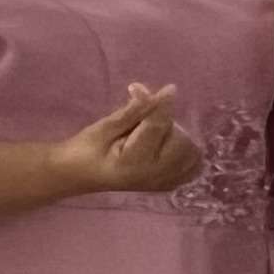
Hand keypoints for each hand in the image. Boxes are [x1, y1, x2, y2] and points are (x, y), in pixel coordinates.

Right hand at [50, 83, 201, 198]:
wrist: (79, 175)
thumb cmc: (87, 148)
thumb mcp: (105, 126)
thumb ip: (134, 110)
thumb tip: (164, 91)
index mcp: (135, 160)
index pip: (157, 127)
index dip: (164, 106)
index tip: (170, 88)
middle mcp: (155, 174)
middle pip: (180, 140)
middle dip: (168, 124)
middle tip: (144, 122)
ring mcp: (164, 182)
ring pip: (192, 152)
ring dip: (180, 138)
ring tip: (155, 136)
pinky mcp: (169, 185)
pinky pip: (193, 166)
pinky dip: (187, 152)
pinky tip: (169, 146)